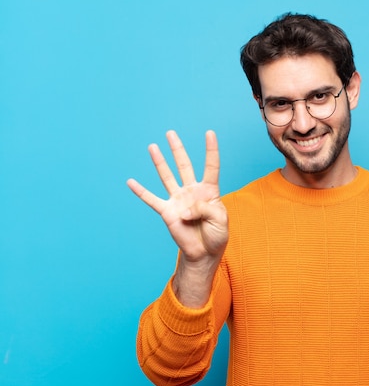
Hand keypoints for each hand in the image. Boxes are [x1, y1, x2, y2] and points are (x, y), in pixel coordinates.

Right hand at [127, 130, 227, 265]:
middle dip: (177, 149)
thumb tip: (185, 208)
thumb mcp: (220, 220)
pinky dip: (141, 192)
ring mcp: (178, 200)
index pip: (211, 166)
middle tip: (171, 133)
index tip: (210, 133)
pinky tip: (131, 182)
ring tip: (153, 147)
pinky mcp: (167, 212)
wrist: (204, 253)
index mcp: (209, 191)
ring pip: (167, 177)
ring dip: (160, 162)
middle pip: (184, 165)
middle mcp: (192, 191)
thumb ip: (205, 209)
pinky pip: (152, 200)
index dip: (211, 150)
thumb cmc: (217, 235)